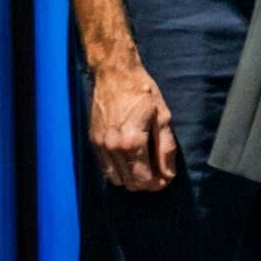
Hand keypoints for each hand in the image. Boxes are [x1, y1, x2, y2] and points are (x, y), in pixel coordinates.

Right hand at [89, 58, 177, 190]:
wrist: (115, 75)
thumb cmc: (142, 93)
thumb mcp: (162, 117)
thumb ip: (166, 149)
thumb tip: (168, 174)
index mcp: (131, 142)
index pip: (143, 179)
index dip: (157, 184)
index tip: (166, 180)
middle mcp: (112, 147)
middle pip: (129, 183)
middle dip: (145, 184)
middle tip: (159, 175)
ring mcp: (99, 145)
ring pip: (115, 178)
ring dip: (131, 179)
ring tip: (146, 169)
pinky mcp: (92, 141)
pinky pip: (104, 167)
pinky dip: (118, 170)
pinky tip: (130, 162)